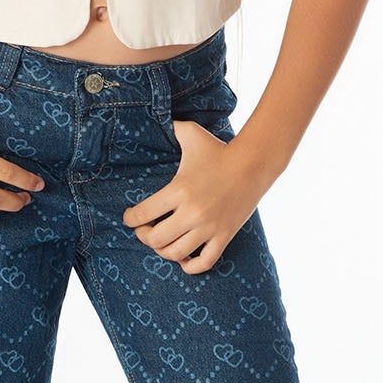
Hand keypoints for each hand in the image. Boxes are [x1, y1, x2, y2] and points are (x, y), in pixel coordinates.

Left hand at [122, 120, 264, 272]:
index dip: (130, 219)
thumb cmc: (219, 148)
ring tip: (162, 241)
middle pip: (155, 239)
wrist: (254, 163)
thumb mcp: (191, 134)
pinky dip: (190, 266)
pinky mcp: (224, 236)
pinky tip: (184, 258)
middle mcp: (192, 213)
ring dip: (163, 251)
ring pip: (175, 253)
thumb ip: (169, 126)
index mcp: (178, 190)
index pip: (142, 214)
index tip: (129, 217)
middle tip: (144, 230)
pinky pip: (204, 263)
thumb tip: (154, 116)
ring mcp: (209, 227)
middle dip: (143, 236)